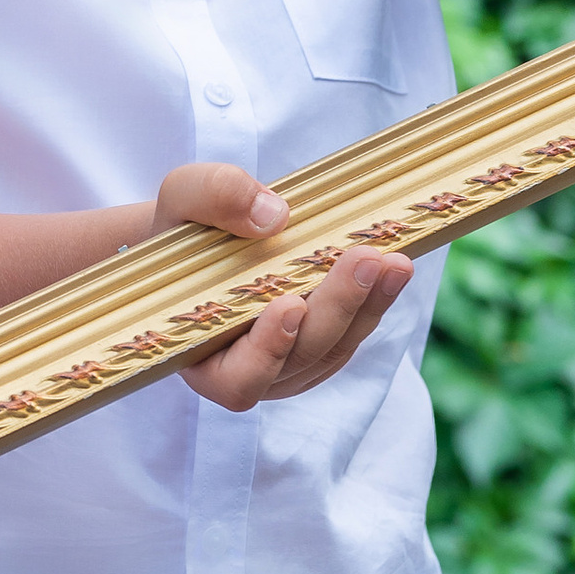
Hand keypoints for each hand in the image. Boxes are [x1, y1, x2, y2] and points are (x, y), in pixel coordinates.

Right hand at [146, 158, 413, 412]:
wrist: (198, 238)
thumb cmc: (182, 229)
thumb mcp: (181, 198)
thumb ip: (212, 196)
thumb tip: (272, 215)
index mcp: (200, 354)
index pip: (237, 378)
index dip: (267, 351)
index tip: (289, 304)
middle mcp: (249, 370)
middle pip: (302, 358)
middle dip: (336, 310)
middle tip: (362, 261)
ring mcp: (290, 363)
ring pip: (335, 349)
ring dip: (367, 307)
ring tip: (392, 261)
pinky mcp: (322, 343)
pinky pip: (352, 333)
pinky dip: (375, 302)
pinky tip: (393, 267)